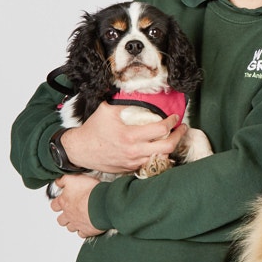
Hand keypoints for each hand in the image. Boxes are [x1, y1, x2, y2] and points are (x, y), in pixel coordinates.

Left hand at [50, 174, 103, 237]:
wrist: (102, 203)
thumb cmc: (89, 191)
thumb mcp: (73, 179)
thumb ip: (63, 180)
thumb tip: (57, 182)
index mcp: (64, 202)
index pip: (54, 206)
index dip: (57, 204)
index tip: (60, 203)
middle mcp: (69, 214)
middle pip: (61, 220)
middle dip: (64, 217)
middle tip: (70, 213)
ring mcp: (77, 224)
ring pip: (70, 228)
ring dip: (74, 224)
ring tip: (79, 219)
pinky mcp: (87, 230)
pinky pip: (83, 234)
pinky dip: (84, 231)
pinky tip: (88, 226)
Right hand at [61, 103, 184, 173]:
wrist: (79, 150)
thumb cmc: (93, 129)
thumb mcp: (107, 110)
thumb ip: (124, 102)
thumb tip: (138, 92)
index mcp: (130, 136)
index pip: (160, 130)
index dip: (172, 122)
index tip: (175, 117)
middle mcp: (134, 152)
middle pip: (167, 147)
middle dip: (179, 136)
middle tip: (182, 129)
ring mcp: (133, 163)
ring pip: (161, 158)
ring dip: (170, 148)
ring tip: (173, 138)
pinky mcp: (130, 169)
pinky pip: (150, 165)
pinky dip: (159, 157)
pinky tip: (161, 149)